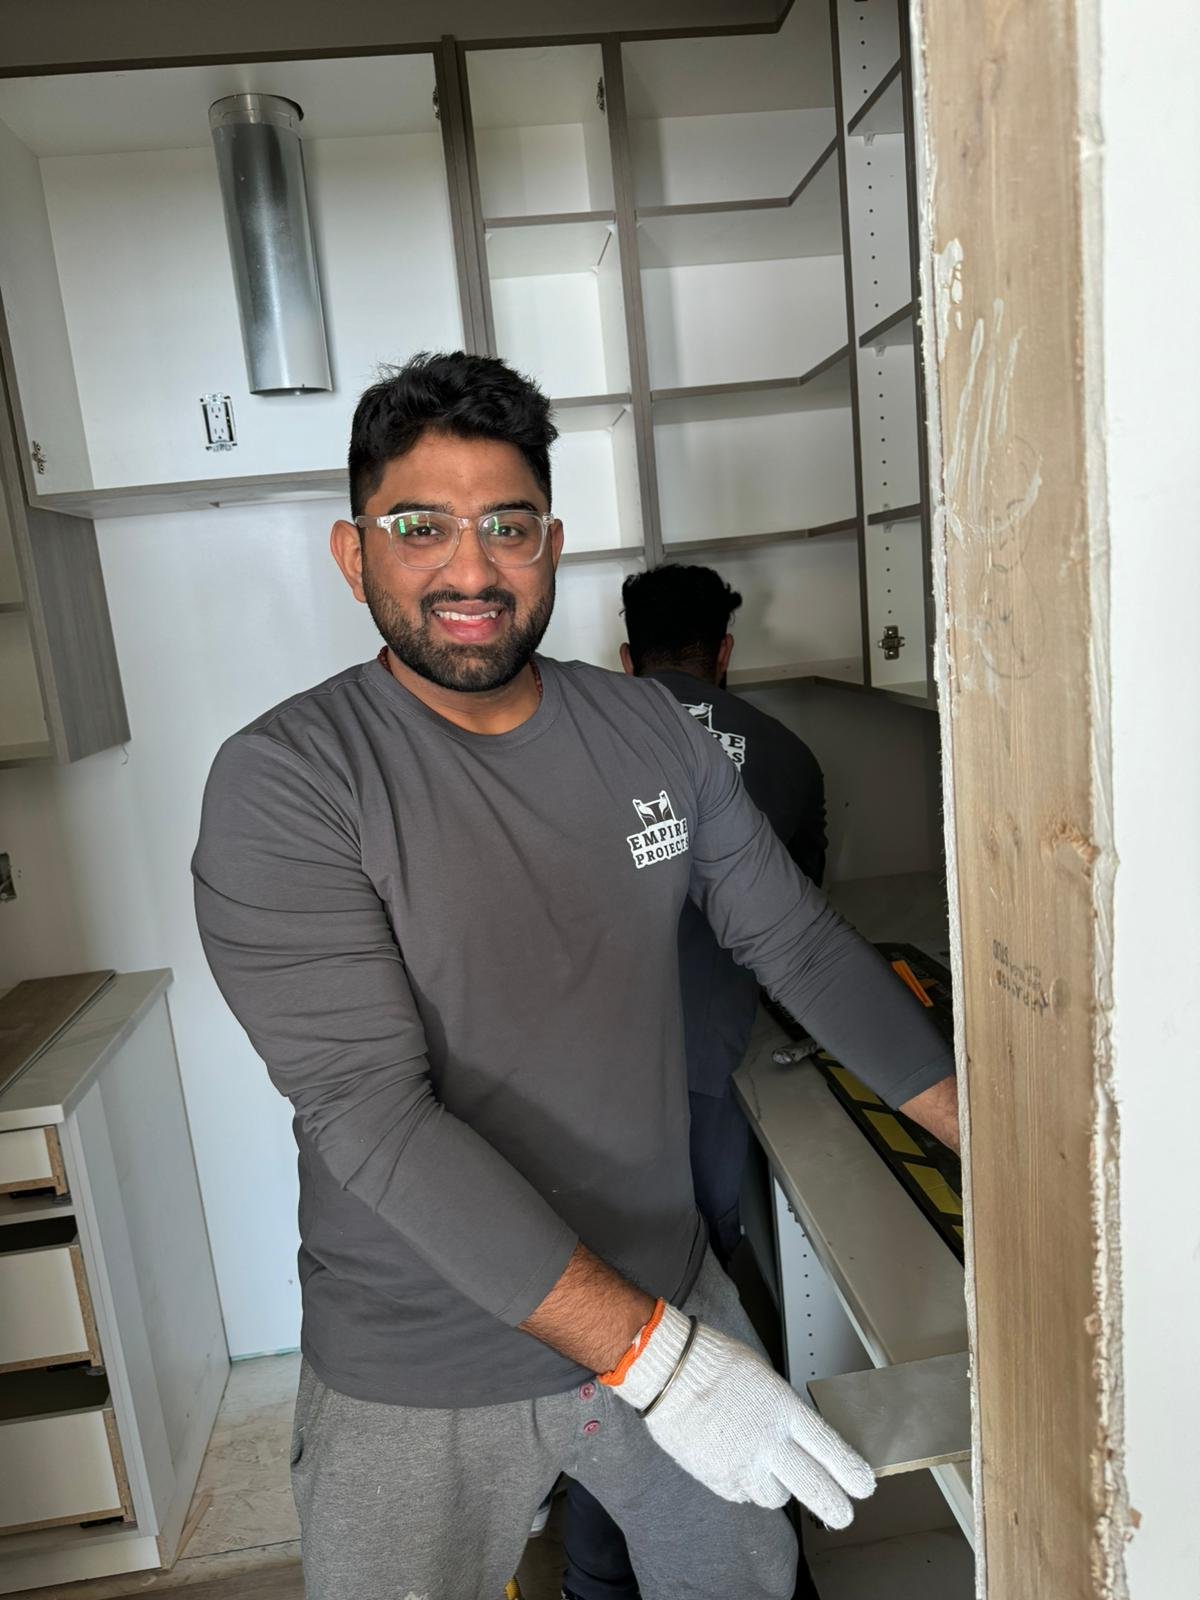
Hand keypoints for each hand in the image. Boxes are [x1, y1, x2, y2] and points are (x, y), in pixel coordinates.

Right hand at [608, 1304, 874, 1526]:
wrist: (668, 1370)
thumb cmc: (714, 1362)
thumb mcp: (763, 1377)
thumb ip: (783, 1410)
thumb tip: (796, 1433)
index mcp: (783, 1409)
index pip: (829, 1449)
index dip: (850, 1471)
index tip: (863, 1485)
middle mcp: (767, 1441)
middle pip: (812, 1487)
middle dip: (833, 1505)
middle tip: (841, 1513)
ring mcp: (742, 1464)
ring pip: (775, 1497)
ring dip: (777, 1487)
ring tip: (767, 1468)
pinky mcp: (718, 1478)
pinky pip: (742, 1494)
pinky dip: (745, 1484)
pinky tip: (737, 1462)